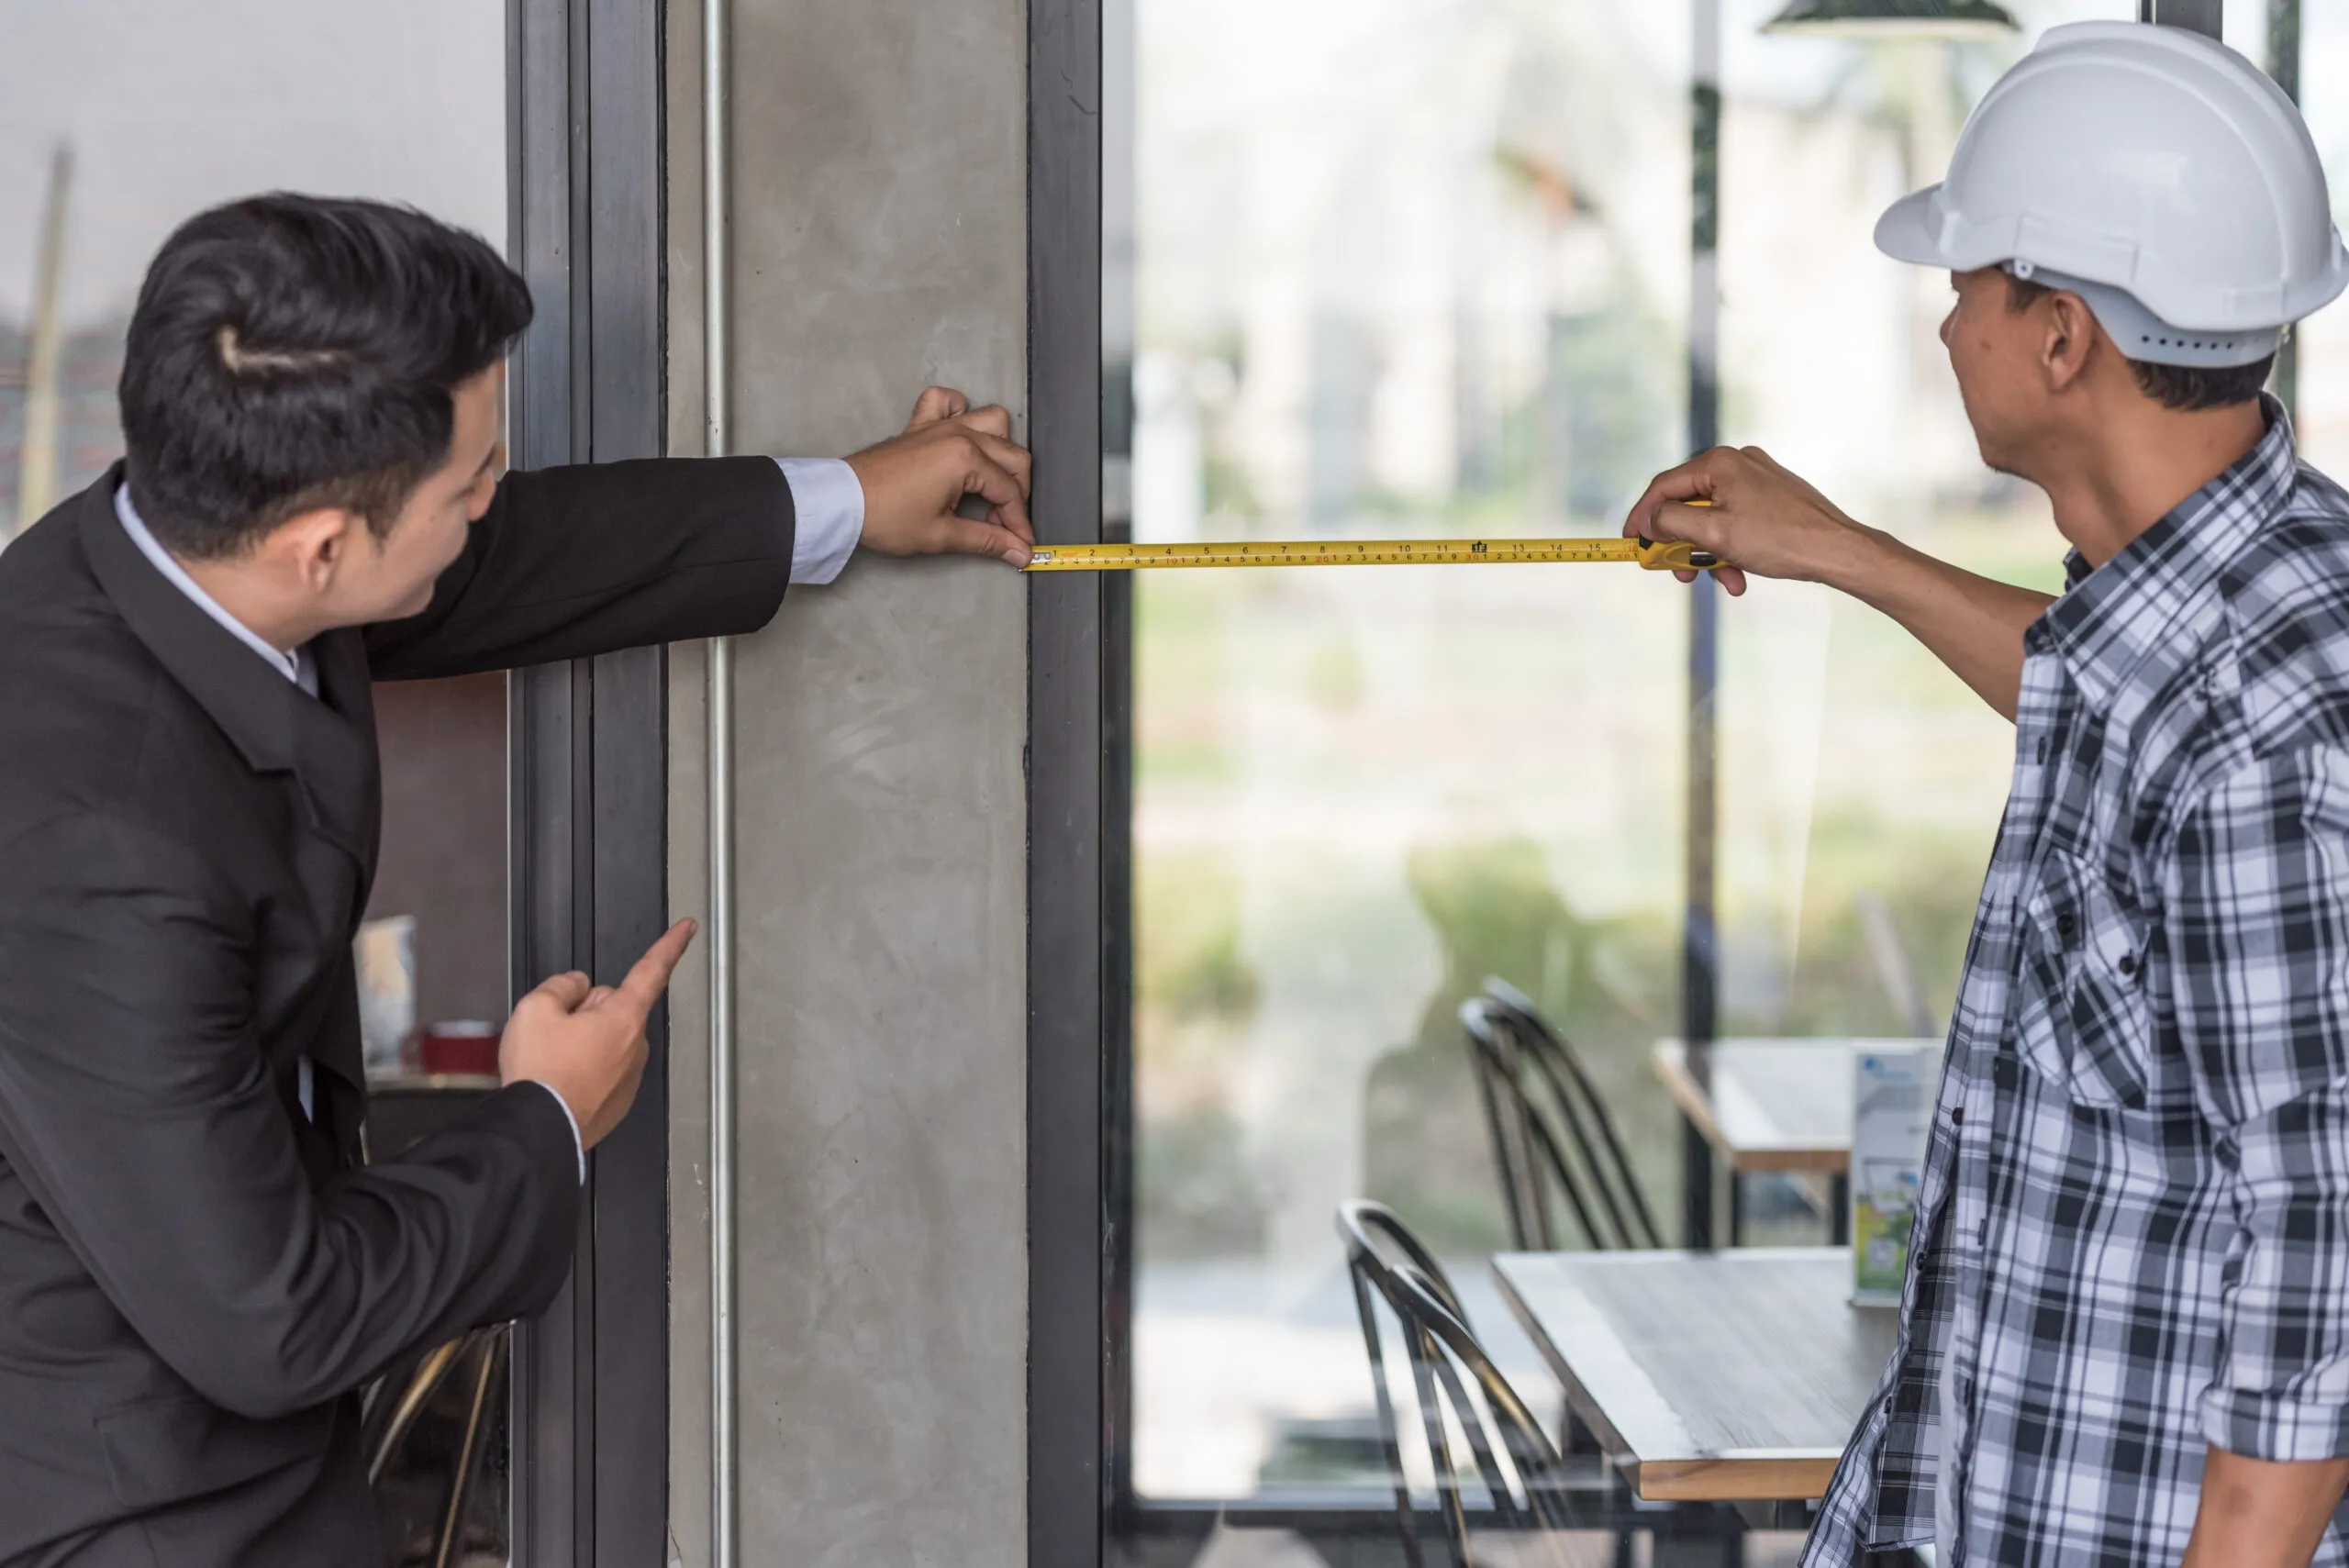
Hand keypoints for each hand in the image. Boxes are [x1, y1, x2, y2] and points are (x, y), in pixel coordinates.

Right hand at [500, 918, 696, 1149]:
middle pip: (613, 1009)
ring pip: (605, 1042)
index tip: (688, 928)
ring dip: (582, 1044)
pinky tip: (560, 1080)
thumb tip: (575, 987)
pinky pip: (601, 1072)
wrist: (537, 1129)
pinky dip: (582, 1072)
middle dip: (588, 1012)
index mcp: (624, 1018)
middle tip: (554, 1032)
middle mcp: (635, 1048)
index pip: (652, 970)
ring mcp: (629, 1078)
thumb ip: (562, 985)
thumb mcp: (536, 1009)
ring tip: (553, 1062)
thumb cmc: (541, 1073)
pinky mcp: (617, 1103)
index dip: (669, 945)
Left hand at [844, 386, 1035, 565]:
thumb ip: (987, 540)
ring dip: (1001, 449)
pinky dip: (960, 411)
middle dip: (1016, 494)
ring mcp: (940, 424)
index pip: (1009, 491)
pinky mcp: (920, 424)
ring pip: (992, 421)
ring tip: (991, 482)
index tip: (1021, 546)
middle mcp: (959, 434)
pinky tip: (961, 436)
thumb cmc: (887, 517)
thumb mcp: (942, 534)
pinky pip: (947, 402)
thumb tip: (1019, 552)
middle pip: (1012, 457)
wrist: (842, 501)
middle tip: (1005, 525)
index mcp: (967, 458)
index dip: (1019, 522)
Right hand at [1623, 445, 1875, 596]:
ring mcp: (1756, 479)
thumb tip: (1649, 520)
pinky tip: (1740, 575)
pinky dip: (1731, 549)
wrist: (1837, 550)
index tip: (1630, 542)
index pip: (1663, 486)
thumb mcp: (1714, 533)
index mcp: (1720, 462)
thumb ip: (1670, 522)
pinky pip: (1735, 521)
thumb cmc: (1779, 540)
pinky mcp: (1771, 497)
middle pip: (1688, 504)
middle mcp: (1737, 463)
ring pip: (1712, 518)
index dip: (1642, 516)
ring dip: (1709, 553)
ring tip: (1722, 581)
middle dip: (1681, 544)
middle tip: (1678, 573)